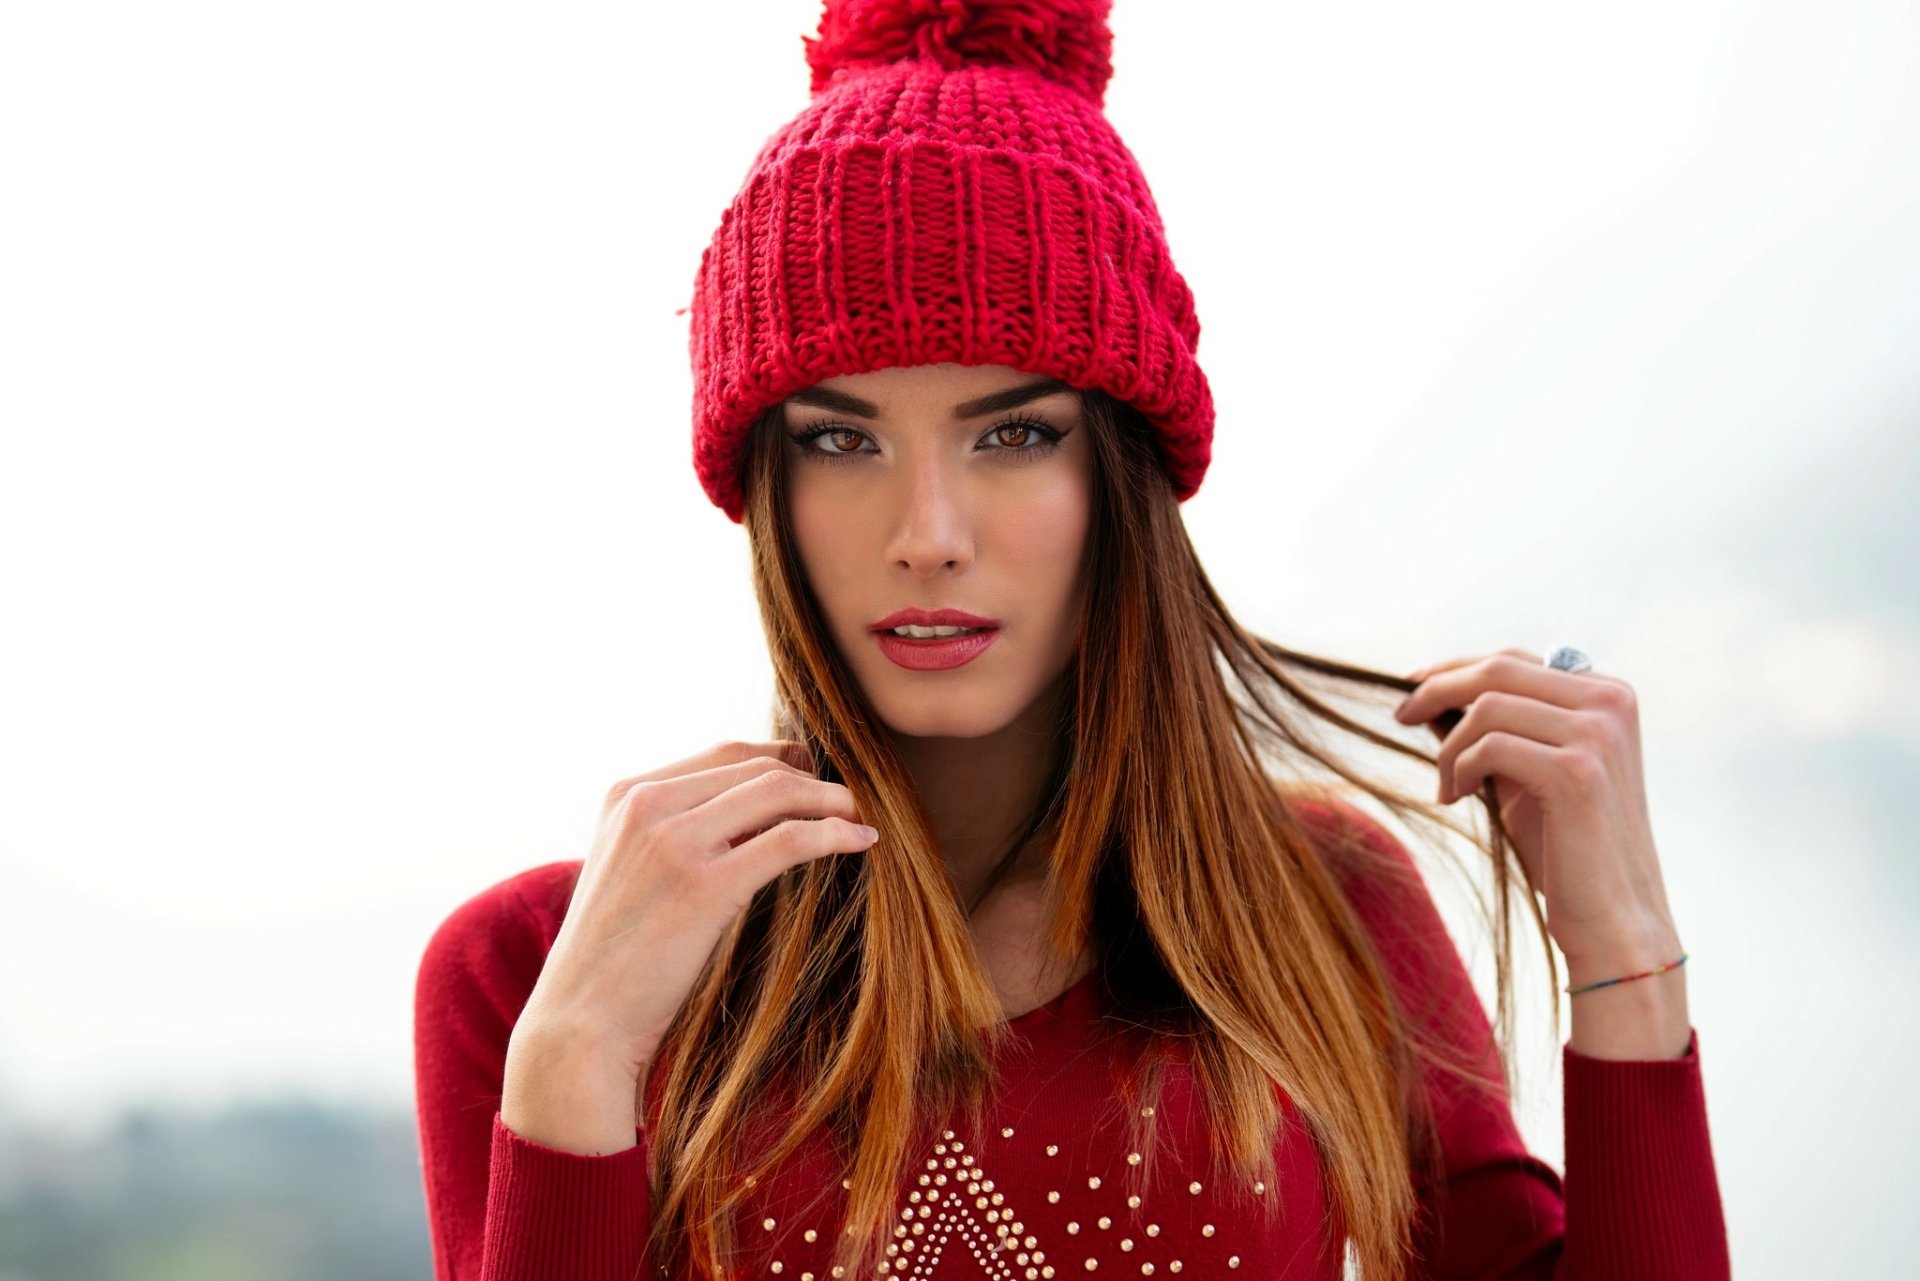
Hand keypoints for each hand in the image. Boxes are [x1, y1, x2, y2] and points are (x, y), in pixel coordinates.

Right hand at [514, 739, 878, 1083]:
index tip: (817, 780)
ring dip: (832, 799)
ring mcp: (672, 842)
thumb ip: (672, 832)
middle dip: (813, 778)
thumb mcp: (630, 871)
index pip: (725, 752)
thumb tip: (751, 817)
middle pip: (756, 765)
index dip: (783, 759)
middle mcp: (646, 805)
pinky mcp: (703, 886)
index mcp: (626, 795)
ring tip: (861, 815)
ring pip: (778, 791)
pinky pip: (789, 840)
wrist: (581, 1024)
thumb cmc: (614, 959)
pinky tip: (861, 842)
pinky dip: (834, 834)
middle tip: (850, 800)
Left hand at [1392, 648, 1679, 964]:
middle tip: (1401, 716)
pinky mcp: (1578, 770)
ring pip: (1487, 706)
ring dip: (1449, 746)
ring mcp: (1598, 734)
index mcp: (1608, 695)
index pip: (1514, 660)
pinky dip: (1460, 767)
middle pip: (1497, 670)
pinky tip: (1455, 795)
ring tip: (1446, 786)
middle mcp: (1610, 703)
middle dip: (1437, 689)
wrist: (1613, 918)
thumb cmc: (1565, 847)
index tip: (1412, 686)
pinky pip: (1491, 746)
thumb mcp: (1527, 771)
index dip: (1455, 668)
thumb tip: (1428, 692)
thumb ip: (1497, 728)